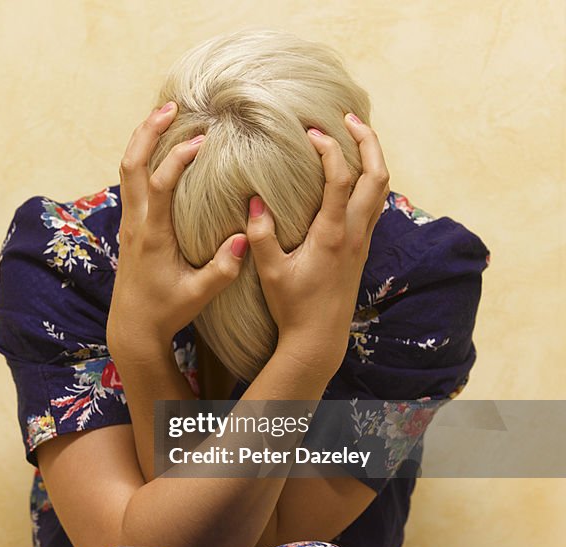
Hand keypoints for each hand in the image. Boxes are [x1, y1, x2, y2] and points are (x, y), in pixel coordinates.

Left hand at [107, 101, 247, 359]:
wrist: (133, 326)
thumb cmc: (167, 312)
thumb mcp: (199, 296)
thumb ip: (222, 270)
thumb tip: (243, 239)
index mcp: (153, 236)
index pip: (159, 186)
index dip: (177, 159)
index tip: (202, 140)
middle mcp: (136, 223)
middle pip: (132, 165)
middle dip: (149, 132)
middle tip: (173, 106)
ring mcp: (130, 222)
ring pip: (127, 169)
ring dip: (143, 138)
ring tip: (165, 113)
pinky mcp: (131, 225)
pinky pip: (131, 180)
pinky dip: (143, 155)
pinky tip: (160, 144)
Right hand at [247, 114, 390, 376]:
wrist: (320, 338)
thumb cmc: (292, 306)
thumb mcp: (269, 272)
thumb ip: (261, 235)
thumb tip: (254, 199)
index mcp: (332, 234)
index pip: (341, 178)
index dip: (329, 149)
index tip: (310, 133)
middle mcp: (355, 232)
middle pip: (377, 174)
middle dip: (367, 140)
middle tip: (347, 118)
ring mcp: (363, 239)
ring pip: (382, 188)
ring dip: (372, 157)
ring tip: (353, 137)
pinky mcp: (363, 247)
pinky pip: (375, 202)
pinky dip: (369, 178)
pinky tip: (352, 174)